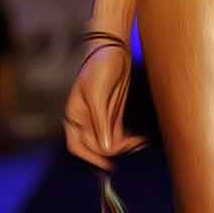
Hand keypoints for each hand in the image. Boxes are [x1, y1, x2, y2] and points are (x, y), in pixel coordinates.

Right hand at [63, 41, 148, 170]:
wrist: (114, 47)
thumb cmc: (99, 65)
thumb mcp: (97, 92)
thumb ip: (100, 120)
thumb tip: (104, 146)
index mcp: (74, 115)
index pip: (77, 145)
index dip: (90, 157)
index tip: (107, 165)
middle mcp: (85, 120)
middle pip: (96, 146)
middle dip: (112, 150)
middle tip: (131, 146)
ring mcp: (100, 118)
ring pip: (108, 142)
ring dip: (123, 146)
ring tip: (139, 144)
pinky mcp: (113, 114)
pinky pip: (118, 134)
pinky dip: (127, 140)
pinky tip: (139, 141)